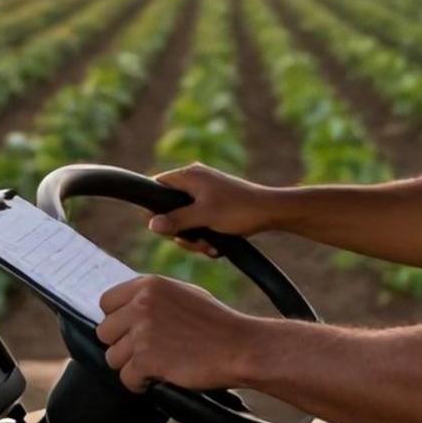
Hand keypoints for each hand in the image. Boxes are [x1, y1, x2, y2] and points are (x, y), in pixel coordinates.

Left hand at [96, 275, 258, 392]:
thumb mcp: (183, 294)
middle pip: (105, 332)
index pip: (106, 302)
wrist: (239, 347)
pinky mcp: (146, 359)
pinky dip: (141, 384)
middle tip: (148, 351)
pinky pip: (126, 378)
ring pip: (112, 357)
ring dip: (132, 366)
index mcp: (149, 284)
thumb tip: (124, 308)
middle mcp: (141, 304)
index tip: (133, 331)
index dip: (118, 320)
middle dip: (123, 345)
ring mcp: (142, 332)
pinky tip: (160, 377)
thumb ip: (151, 297)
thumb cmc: (216, 323)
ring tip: (158, 364)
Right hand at [150, 163, 279, 255]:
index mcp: (189, 175)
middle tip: (194, 239)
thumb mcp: (204, 216)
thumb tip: (150, 224)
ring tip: (209, 246)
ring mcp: (206, 195)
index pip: (157, 186)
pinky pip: (200, 224)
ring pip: (185, 222)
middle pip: (169, 210)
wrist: (271, 212)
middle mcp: (196, 182)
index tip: (161, 227)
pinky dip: (206, 237)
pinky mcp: (215, 208)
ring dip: (195, 239)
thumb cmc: (239, 209)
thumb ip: (176, 220)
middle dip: (180, 231)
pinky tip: (216, 246)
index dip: (154, 208)